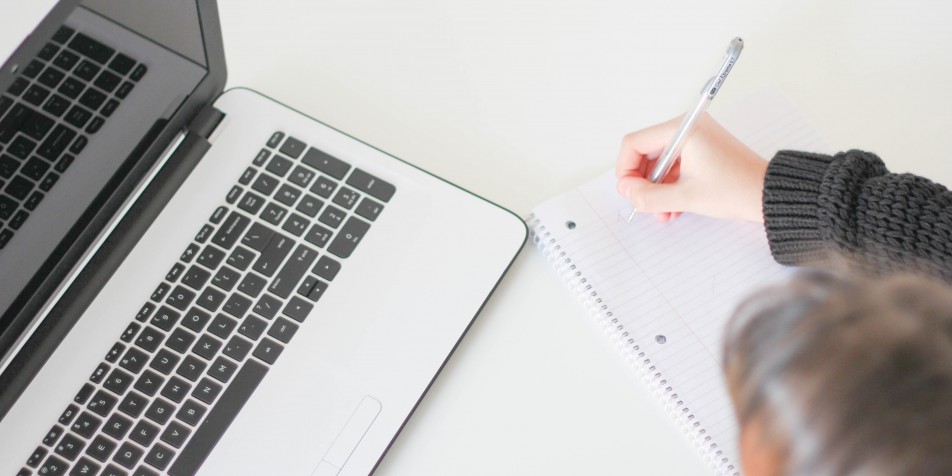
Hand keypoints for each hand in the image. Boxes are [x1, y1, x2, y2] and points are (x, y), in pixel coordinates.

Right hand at [616, 114, 767, 221]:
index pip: (634, 143)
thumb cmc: (736, 189)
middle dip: (643, 182)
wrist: (768, 194)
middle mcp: (687, 128)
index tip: (629, 191)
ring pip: (659, 163)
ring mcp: (695, 138)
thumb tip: (626, 190)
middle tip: (644, 203)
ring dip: (656, 188)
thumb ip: (648, 195)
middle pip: (645, 152)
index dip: (626, 169)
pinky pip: (674, 166)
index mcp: (683, 130)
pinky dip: (670, 185)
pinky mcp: (702, 150)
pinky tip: (673, 207)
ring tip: (662, 212)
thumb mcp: (685, 197)